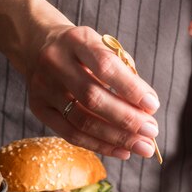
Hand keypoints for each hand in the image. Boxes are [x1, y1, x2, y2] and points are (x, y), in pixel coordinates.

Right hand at [26, 25, 159, 159]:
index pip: (105, 66)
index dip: (131, 88)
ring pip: (82, 120)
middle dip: (127, 118)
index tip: (153, 105)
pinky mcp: (38, 107)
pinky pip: (71, 134)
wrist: (38, 45)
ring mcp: (43, 87)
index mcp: (76, 41)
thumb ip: (125, 73)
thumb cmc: (83, 51)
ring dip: (117, 137)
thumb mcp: (103, 48)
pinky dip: (99, 145)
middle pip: (92, 97)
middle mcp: (55, 62)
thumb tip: (146, 109)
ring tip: (142, 146)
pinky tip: (122, 151)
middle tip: (152, 132)